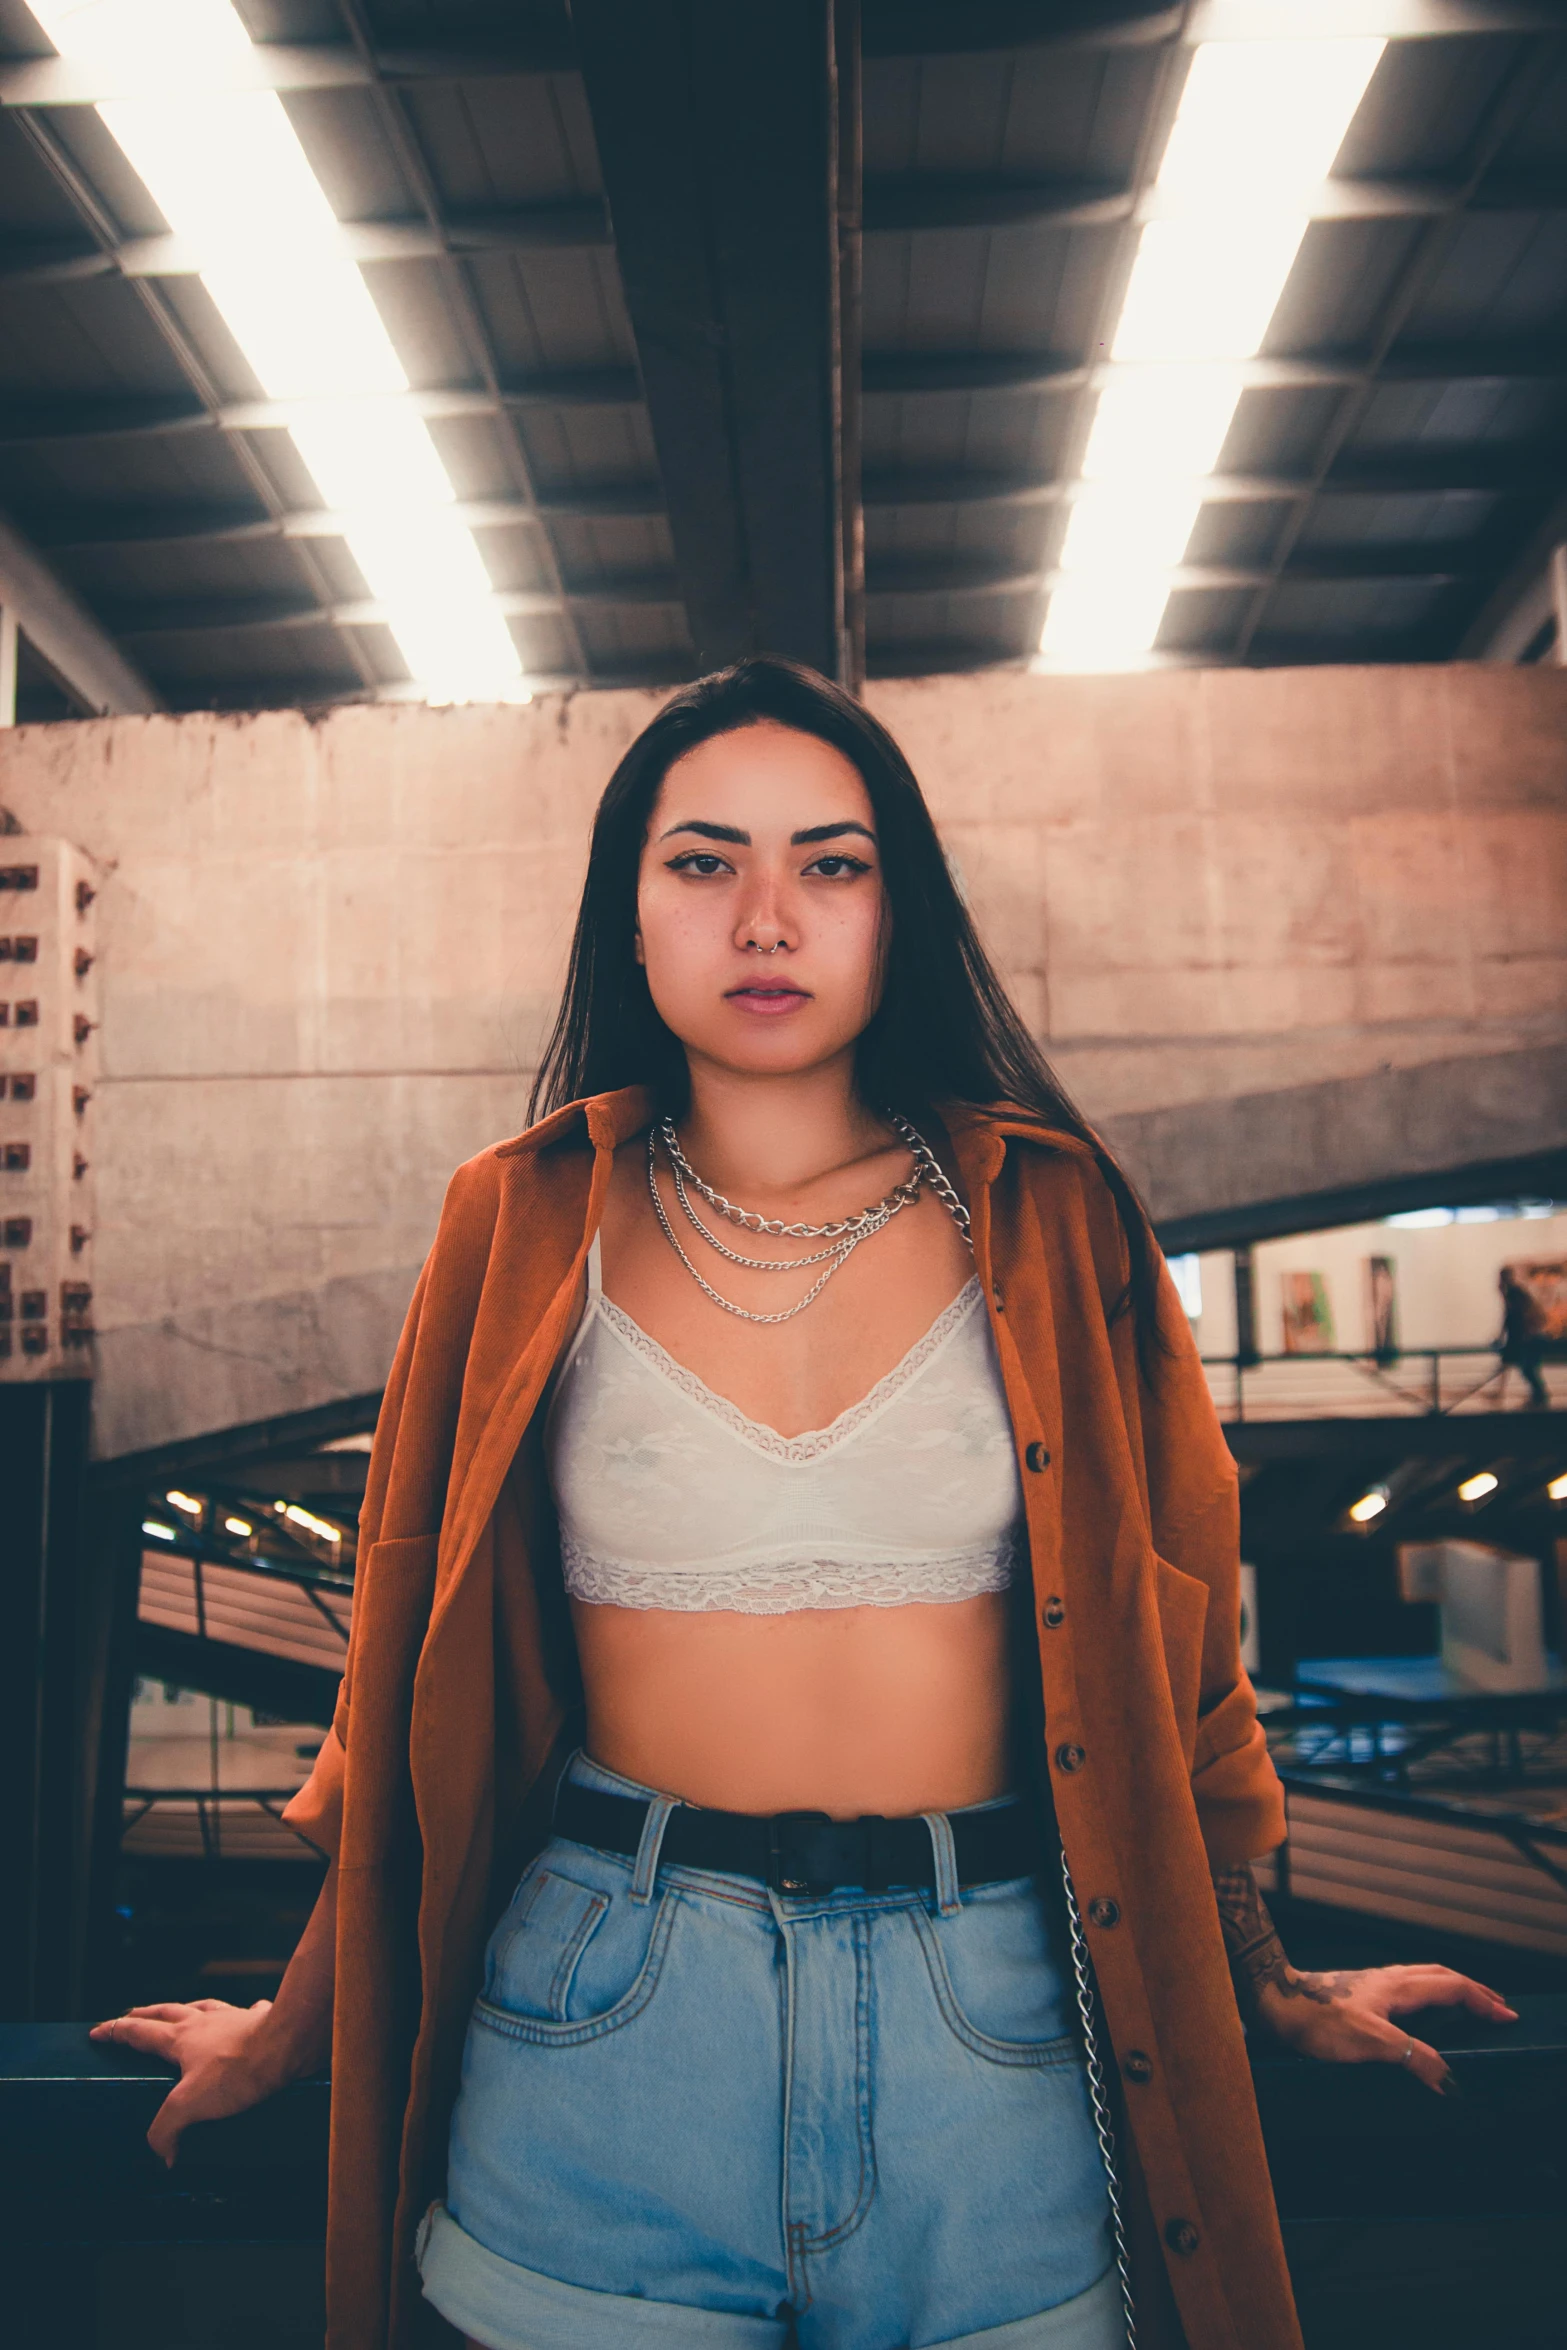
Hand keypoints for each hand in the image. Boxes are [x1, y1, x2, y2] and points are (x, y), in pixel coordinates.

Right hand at [89, 1998, 285, 2164]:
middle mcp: (203, 2023)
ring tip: (181, 2012)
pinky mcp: (258, 2022)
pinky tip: (246, 2015)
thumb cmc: (239, 2069)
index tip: (97, 2032)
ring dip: (187, 2010)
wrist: (288, 2042)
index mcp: (181, 2039)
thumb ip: (167, 2130)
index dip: (115, 2032)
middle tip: (131, 2015)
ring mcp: (232, 2019)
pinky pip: (244, 2013)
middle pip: (166, 2012)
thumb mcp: (191, 2104)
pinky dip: (239, 2015)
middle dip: (145, 2015)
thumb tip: (163, 2155)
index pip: (138, 2032)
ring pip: (201, 2008)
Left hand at [1251, 1963, 1516, 2092]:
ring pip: (1423, 1980)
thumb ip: (1414, 2057)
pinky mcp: (1358, 1995)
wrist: (1273, 2000)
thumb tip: (1451, 2080)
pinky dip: (1427, 1998)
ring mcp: (1373, 1985)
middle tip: (1496, 2006)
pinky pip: (1406, 1990)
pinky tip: (1419, 2014)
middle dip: (1473, 1990)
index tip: (1508, 2015)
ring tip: (1467, 2006)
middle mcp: (1389, 1980)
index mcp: (1399, 1987)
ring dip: (1450, 1990)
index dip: (1483, 2000)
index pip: (1453, 1987)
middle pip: (1441, 1977)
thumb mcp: (1370, 2042)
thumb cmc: (1317, 2018)